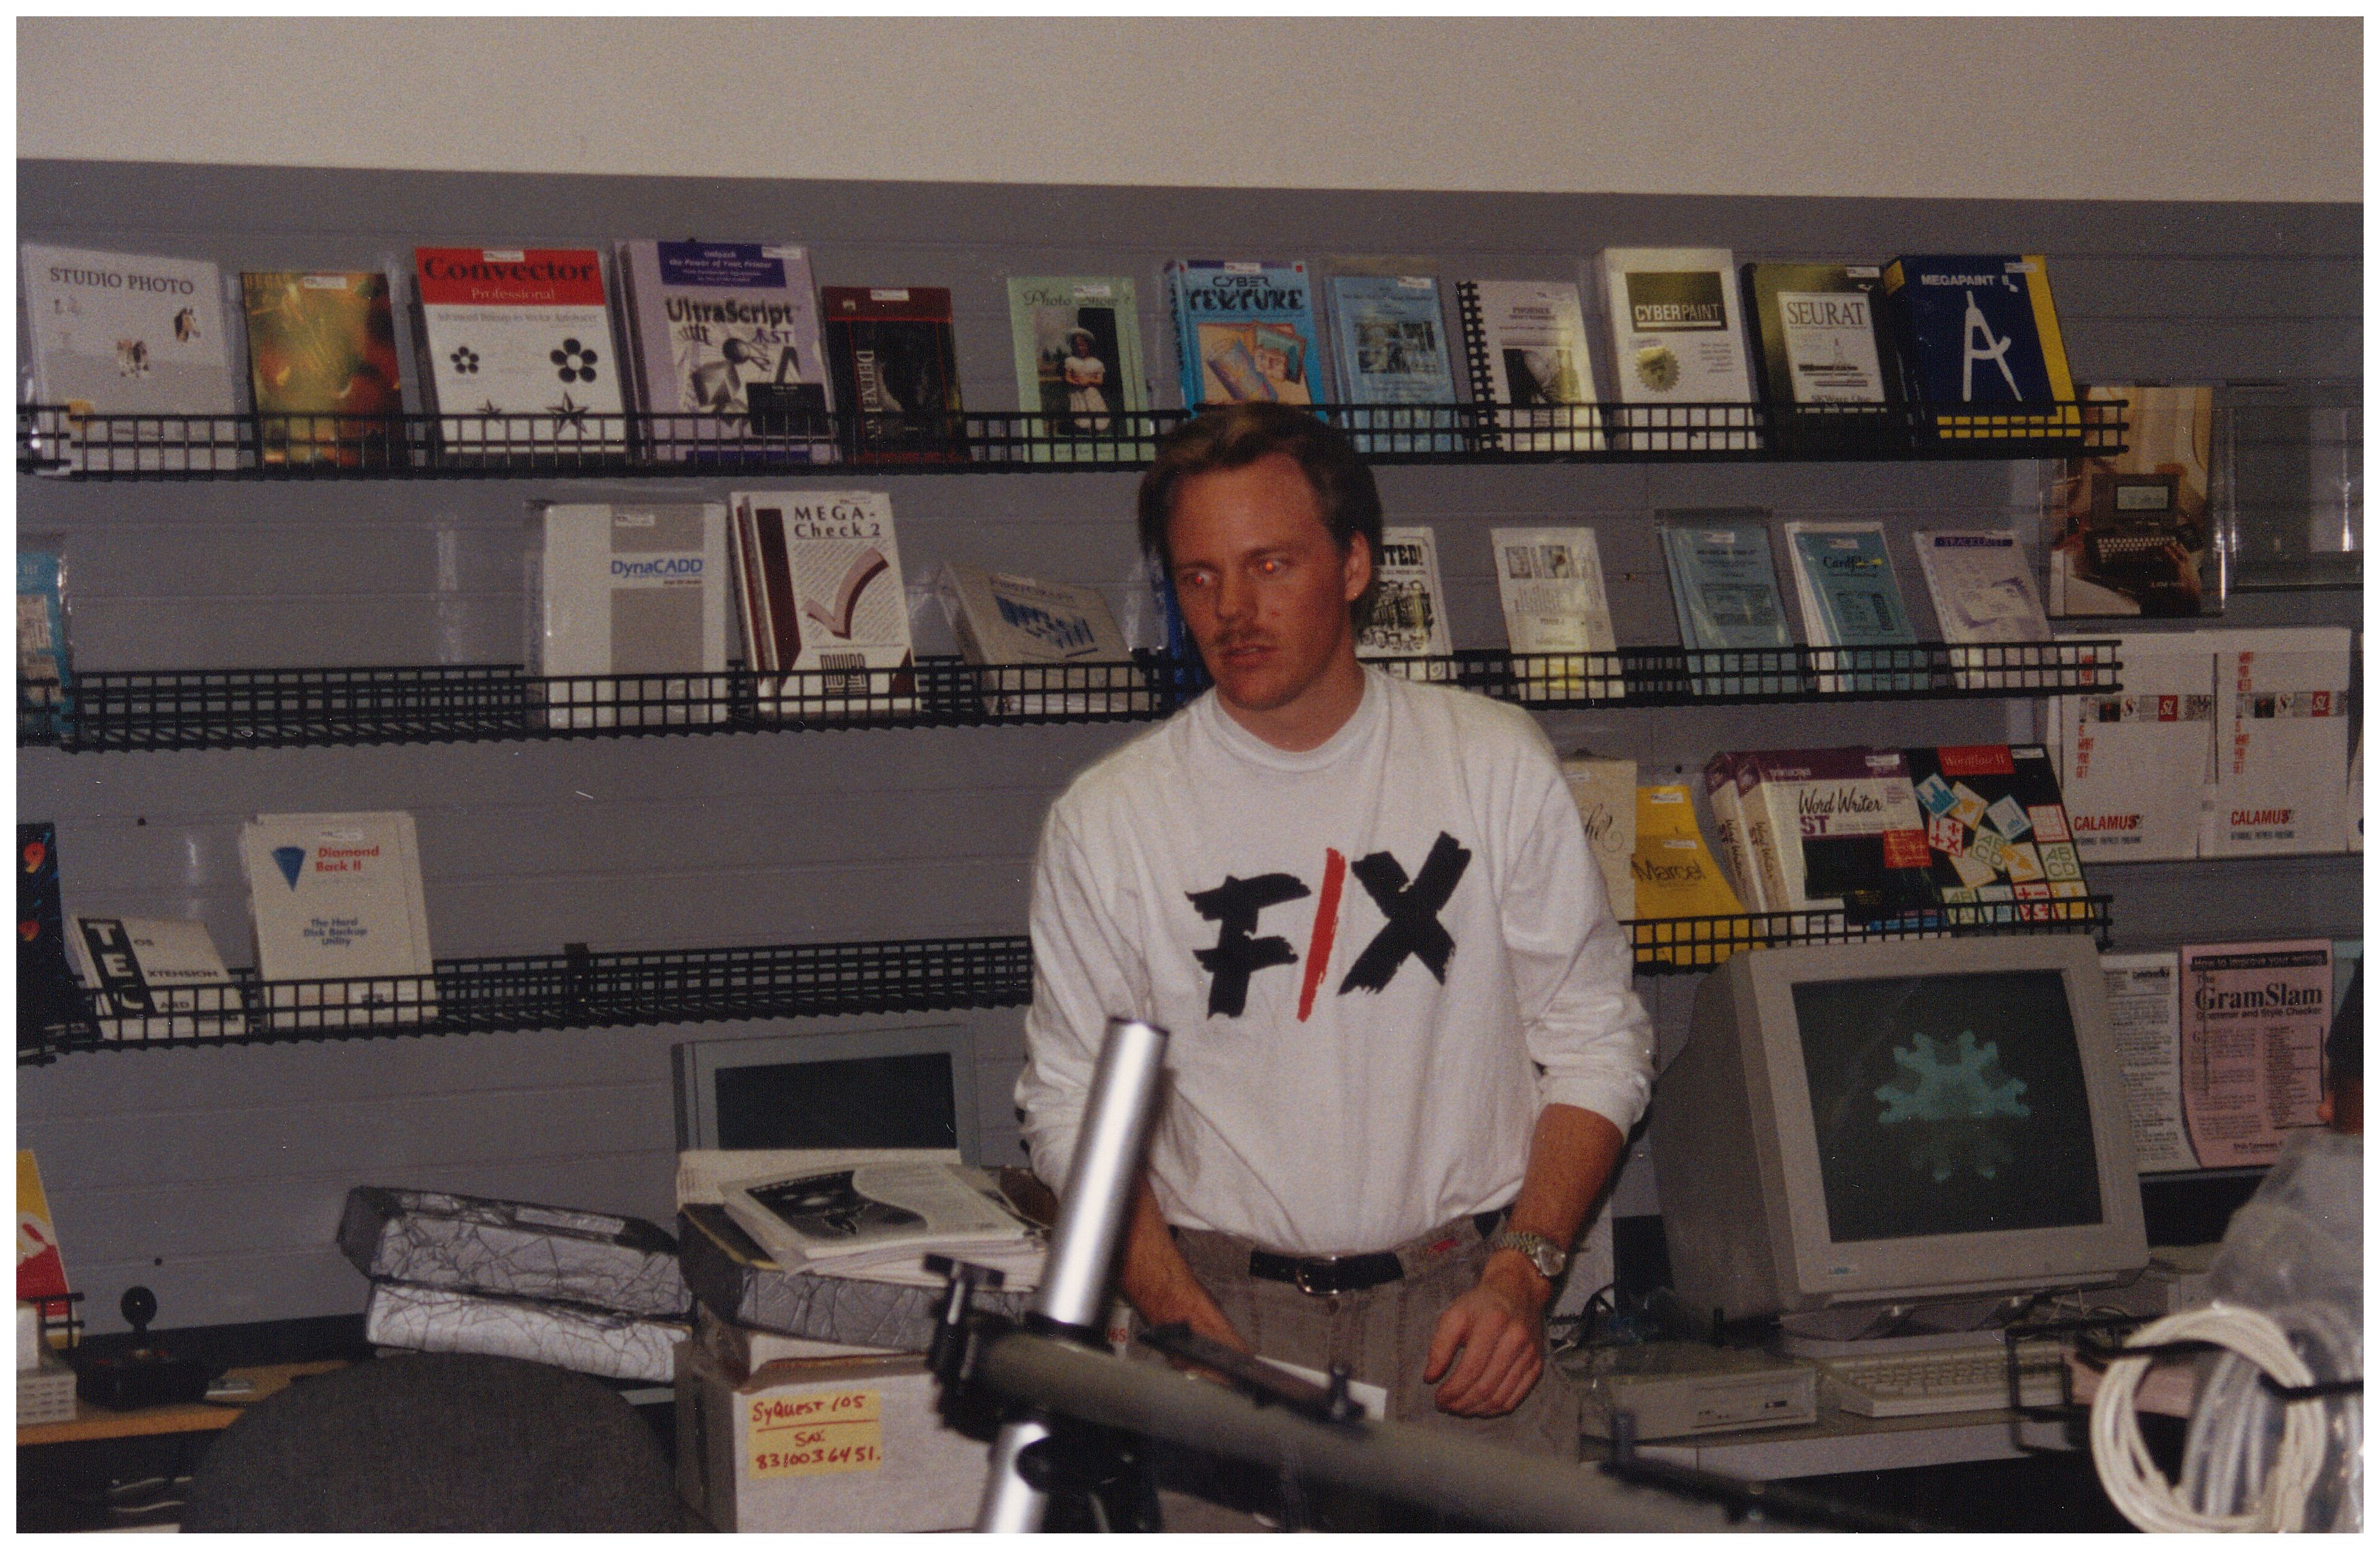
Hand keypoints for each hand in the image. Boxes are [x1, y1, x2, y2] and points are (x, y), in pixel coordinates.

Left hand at [1422, 1254, 1548, 1416]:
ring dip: (1476, 1410)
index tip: (1438, 1398)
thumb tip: (1430, 1378)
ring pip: (1501, 1397)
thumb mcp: (1454, 1314)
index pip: (1470, 1369)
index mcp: (1493, 1323)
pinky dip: (1496, 1408)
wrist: (1518, 1291)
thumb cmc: (1481, 1304)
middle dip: (1461, 1403)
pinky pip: (1516, 1397)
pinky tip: (1480, 1406)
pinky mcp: (1537, 1365)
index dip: (1452, 1390)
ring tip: (1459, 1409)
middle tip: (1446, 1406)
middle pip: (1486, 1387)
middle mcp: (1516, 1340)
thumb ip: (1439, 1346)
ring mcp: (1530, 1354)